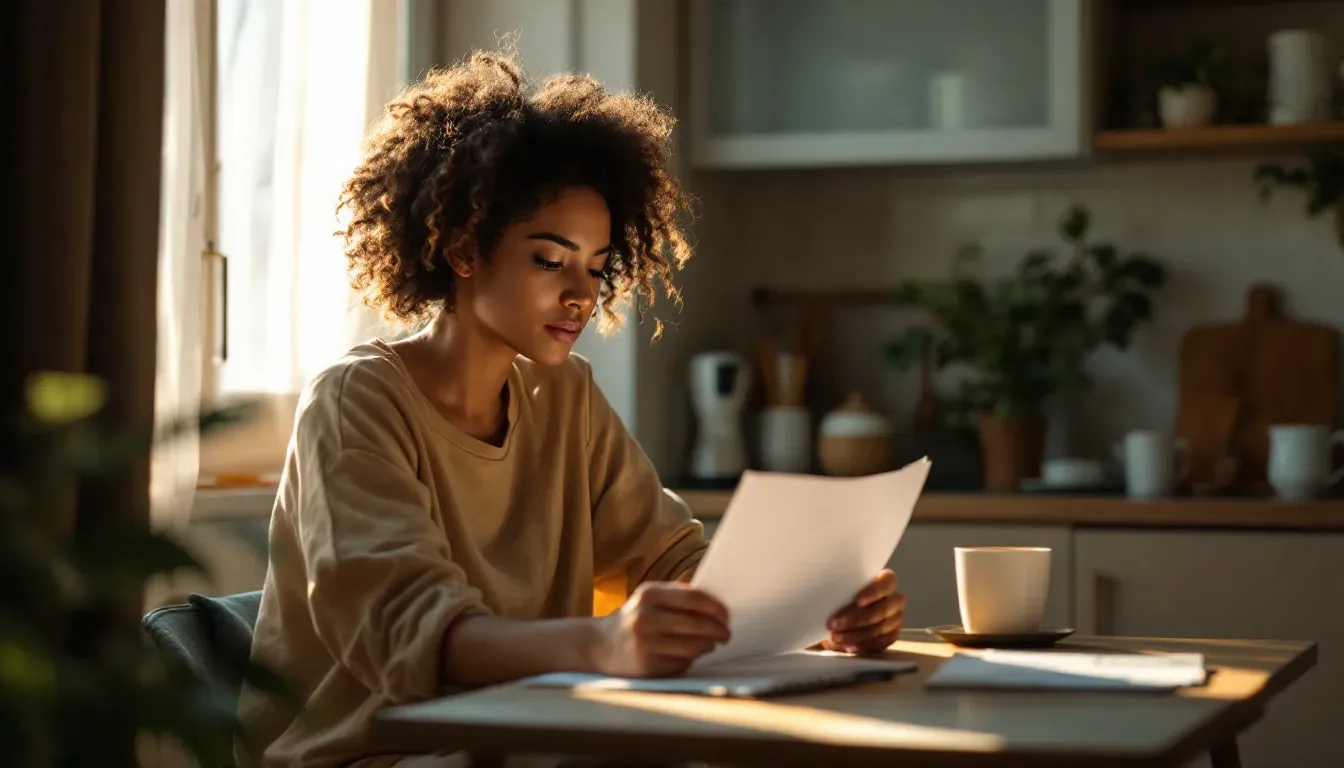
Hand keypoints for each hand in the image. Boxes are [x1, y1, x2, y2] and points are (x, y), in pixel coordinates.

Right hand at [591, 582, 730, 677]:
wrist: (599, 646)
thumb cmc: (633, 619)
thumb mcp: (649, 599)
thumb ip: (678, 593)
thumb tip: (716, 596)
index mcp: (649, 594)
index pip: (694, 598)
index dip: (716, 608)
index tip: (727, 615)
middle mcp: (645, 616)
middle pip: (696, 623)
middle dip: (718, 630)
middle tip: (727, 634)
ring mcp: (645, 643)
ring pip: (693, 646)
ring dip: (708, 646)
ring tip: (711, 644)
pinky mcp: (647, 665)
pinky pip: (681, 662)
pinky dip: (691, 659)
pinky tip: (690, 654)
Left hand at [823, 569, 905, 654]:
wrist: (848, 611)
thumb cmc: (844, 594)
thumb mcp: (843, 587)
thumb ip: (840, 589)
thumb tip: (824, 595)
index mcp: (887, 581)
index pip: (887, 583)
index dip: (874, 592)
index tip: (858, 601)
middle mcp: (895, 599)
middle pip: (882, 610)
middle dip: (856, 620)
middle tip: (834, 624)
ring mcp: (896, 619)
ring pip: (880, 630)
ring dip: (855, 636)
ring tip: (835, 638)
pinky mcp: (891, 636)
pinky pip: (879, 644)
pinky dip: (862, 646)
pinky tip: (847, 646)